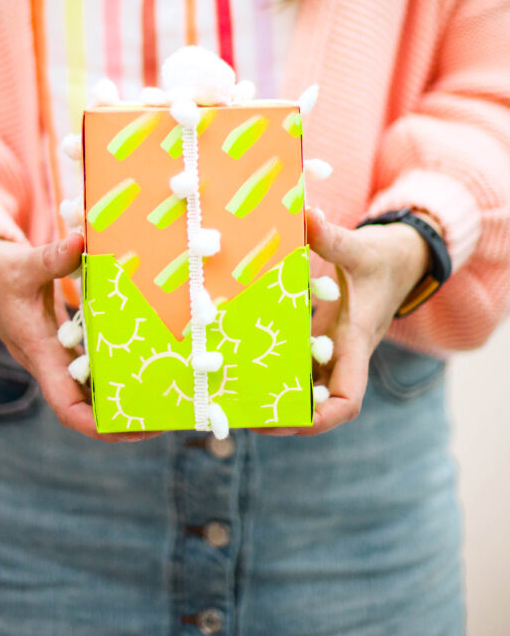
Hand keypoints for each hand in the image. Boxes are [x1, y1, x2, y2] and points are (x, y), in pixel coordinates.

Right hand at [0, 230, 157, 442]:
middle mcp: (49, 360)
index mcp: (38, 351)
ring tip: (165, 388)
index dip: (96, 424)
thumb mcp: (21, 264)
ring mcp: (57, 352)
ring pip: (92, 384)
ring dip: (123, 391)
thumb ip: (50, 257)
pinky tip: (144, 353)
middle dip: (123, 415)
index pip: (66, 404)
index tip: (131, 426)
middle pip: (87, 404)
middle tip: (166, 411)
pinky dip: (115, 361)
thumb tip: (79, 243)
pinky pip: (92, 359)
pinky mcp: (62, 339)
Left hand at [257, 205, 431, 437]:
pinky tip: (239, 360)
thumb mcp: (360, 247)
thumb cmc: (384, 258)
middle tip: (243, 413)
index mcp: (357, 341)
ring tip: (233, 395)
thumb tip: (308, 216)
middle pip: (317, 402)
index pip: (348, 397)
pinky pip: (297, 360)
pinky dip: (273, 365)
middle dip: (284, 414)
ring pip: (304, 385)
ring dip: (274, 393)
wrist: (402, 258)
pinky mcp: (321, 337)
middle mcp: (344, 353)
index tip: (290, 419)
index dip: (321, 417)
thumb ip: (332, 238)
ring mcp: (332, 348)